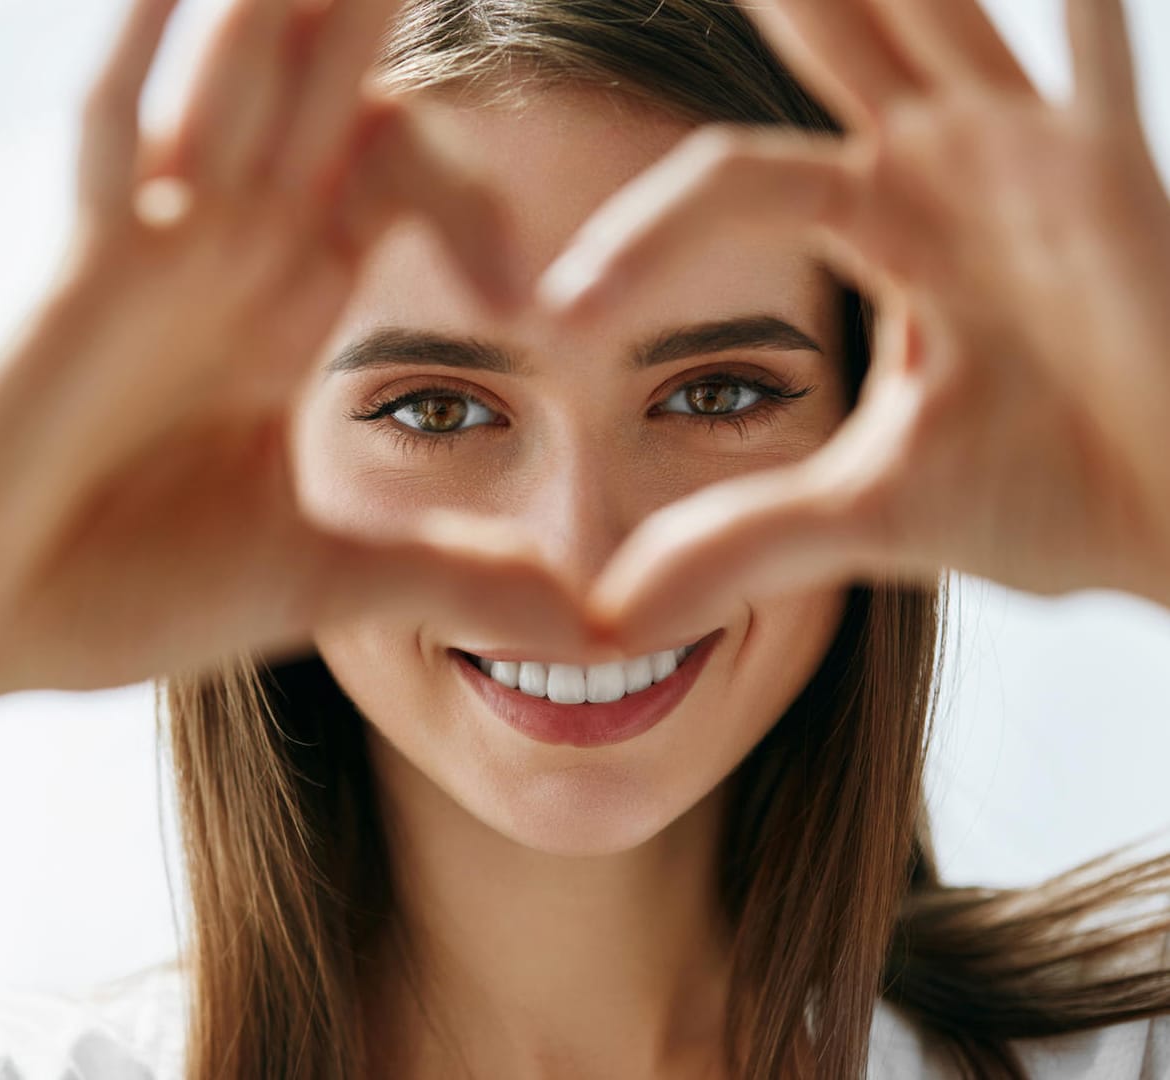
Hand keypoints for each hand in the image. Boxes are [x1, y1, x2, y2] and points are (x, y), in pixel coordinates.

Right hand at [0, 0, 603, 705]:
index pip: (394, 174)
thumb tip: (588, 627)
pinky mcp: (82, 277)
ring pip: (234, 80)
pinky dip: (148, 55)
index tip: (529, 289)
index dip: (471, 184)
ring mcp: (154, 251)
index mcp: (287, 307)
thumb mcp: (324, 582)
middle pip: (322, 90)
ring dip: (285, 2)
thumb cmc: (122, 593)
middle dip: (373, 9)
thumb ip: (452, 578)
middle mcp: (228, 253)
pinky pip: (114, 136)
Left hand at [535, 0, 1169, 653]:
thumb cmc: (1059, 495)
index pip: (729, 182)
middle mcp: (947, 165)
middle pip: (828, 34)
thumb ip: (738, 542)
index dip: (641, 238)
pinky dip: (1088, 2)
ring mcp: (1035, 155)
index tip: (556, 319)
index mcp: (881, 224)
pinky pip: (1099, 57)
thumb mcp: (869, 515)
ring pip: (935, 13)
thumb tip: (606, 618)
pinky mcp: (1118, 175)